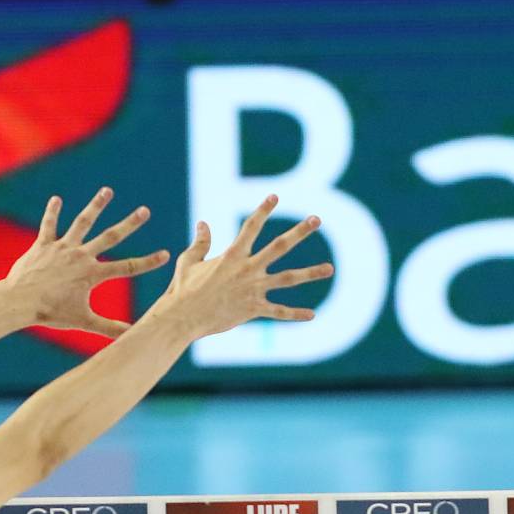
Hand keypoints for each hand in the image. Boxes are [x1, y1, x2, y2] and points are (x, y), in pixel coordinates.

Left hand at [2, 188, 169, 336]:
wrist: (20, 301)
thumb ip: (109, 328)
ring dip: (96, 206)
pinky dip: (52, 212)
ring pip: (82, 222)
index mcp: (92, 274)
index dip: (148, 262)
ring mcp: (62, 248)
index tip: (165, 254)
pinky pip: (49, 225)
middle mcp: (81, 256)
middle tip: (144, 211)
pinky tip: (57, 199)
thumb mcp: (83, 321)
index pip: (127, 267)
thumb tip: (132, 336)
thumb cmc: (51, 313)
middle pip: (110, 237)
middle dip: (130, 224)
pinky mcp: (43, 245)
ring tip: (108, 191)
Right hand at [152, 195, 333, 339]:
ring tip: (330, 268)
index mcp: (232, 255)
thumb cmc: (182, 290)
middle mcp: (247, 268)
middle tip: (316, 219)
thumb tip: (203, 223)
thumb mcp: (188, 262)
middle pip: (279, 246)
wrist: (182, 317)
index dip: (263, 210)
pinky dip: (295, 314)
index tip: (275, 196)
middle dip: (299, 232)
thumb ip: (200, 243)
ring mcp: (252, 289)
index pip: (251, 226)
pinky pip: (278, 312)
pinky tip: (313, 314)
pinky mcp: (253, 309)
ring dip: (310, 273)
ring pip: (288, 278)